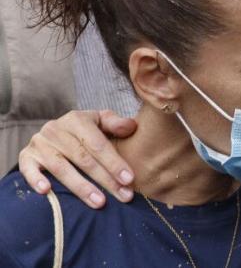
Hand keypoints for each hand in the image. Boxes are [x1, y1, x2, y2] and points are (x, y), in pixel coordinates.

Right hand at [18, 110, 136, 208]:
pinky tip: (47, 191)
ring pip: (61, 168)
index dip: (114, 162)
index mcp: (77, 119)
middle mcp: (55, 130)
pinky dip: (36, 179)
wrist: (55, 133)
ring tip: (100, 202)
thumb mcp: (101, 122)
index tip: (129, 179)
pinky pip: (28, 169)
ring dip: (81, 187)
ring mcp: (39, 144)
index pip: (98, 144)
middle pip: (83, 158)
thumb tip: (131, 127)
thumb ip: (116, 124)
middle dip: (105, 179)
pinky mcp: (26, 157)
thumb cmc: (85, 131)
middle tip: (123, 196)